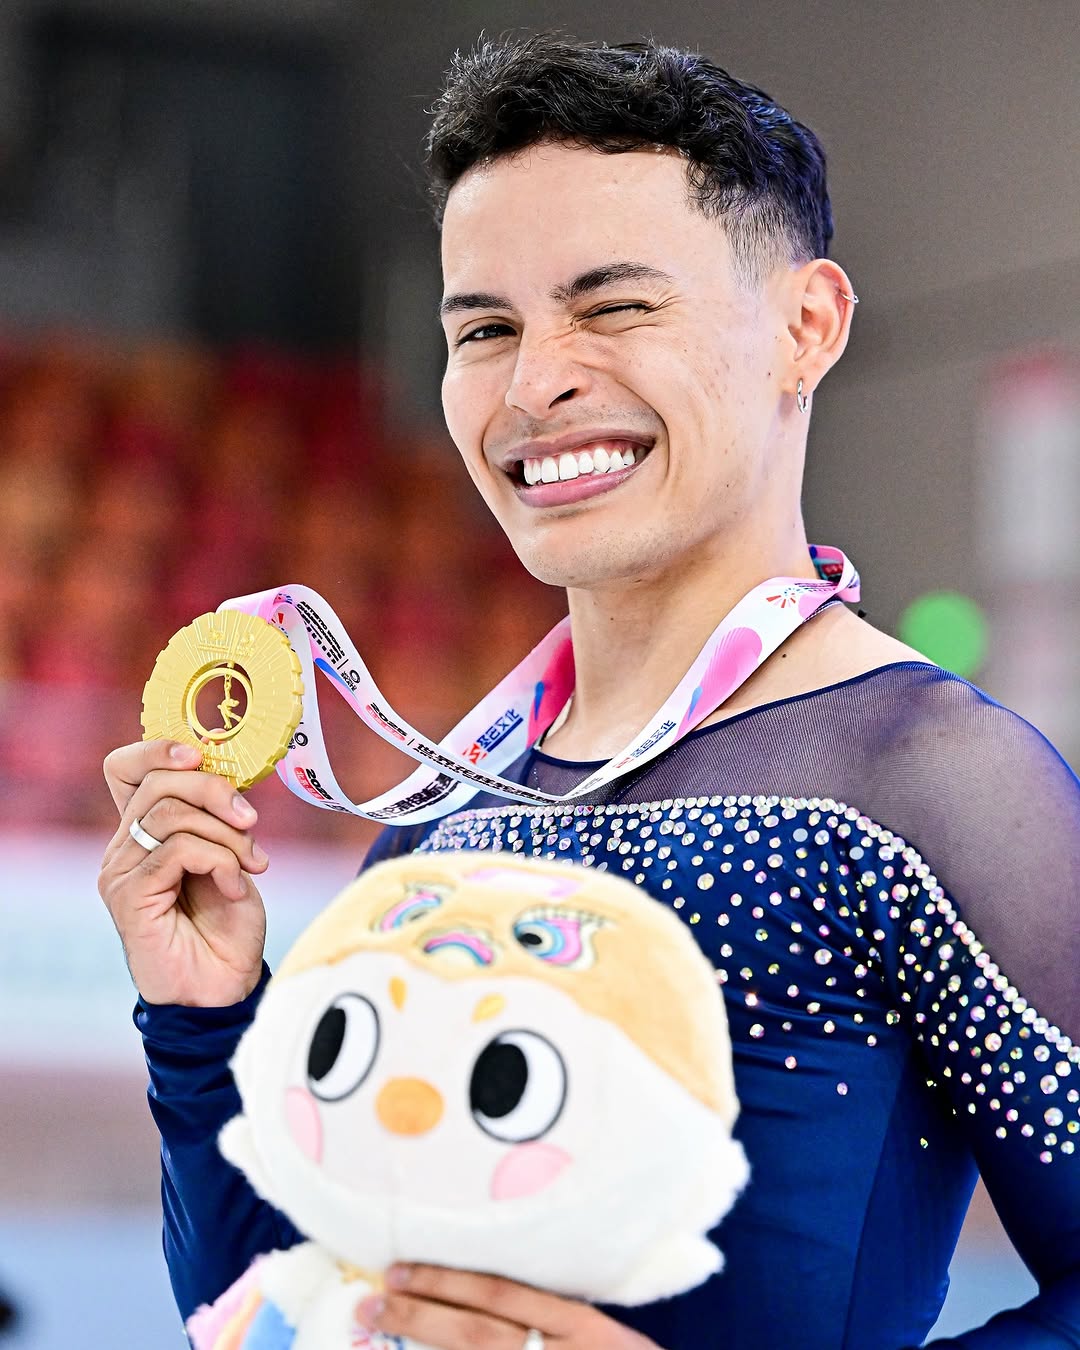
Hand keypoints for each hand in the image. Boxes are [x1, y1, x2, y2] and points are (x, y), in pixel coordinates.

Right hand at [97, 738, 269, 1005]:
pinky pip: (178, 851)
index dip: (159, 750)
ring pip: (172, 815)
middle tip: (251, 821)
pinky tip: (236, 886)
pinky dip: (220, 861)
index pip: (125, 768)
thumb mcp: (230, 855)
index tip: (201, 757)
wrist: (223, 986)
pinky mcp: (130, 897)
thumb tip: (229, 781)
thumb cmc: (227, 924)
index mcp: (144, 830)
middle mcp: (123, 847)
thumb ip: (218, 819)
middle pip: (159, 782)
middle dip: (216, 791)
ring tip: (251, 864)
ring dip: (226, 834)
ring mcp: (122, 872)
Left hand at [354, 1263, 661, 1348]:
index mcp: (579, 1329)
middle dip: (420, 1315)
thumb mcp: (599, 1336)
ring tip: (377, 1326)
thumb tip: (480, 1295)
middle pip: (477, 1336)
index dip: (449, 1282)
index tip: (402, 1269)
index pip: (502, 1296)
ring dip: (422, 1349)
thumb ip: (548, 1316)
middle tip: (371, 1298)